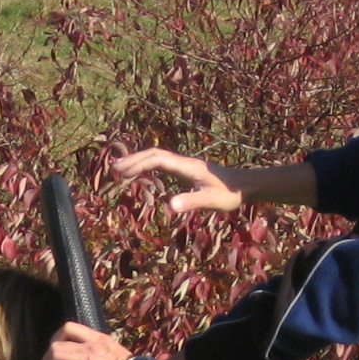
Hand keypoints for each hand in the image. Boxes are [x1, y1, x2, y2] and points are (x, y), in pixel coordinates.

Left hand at [39, 321, 135, 359]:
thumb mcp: (113, 350)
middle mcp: (91, 345)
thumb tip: (84, 355)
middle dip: (45, 359)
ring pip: (55, 356)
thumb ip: (98, 348)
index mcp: (97, 337)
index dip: (54, 338)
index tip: (52, 351)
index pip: (68, 327)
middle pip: (56, 343)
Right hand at [113, 146, 244, 214]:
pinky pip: (163, 163)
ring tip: (120, 169)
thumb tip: (169, 205)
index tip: (122, 172)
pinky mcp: (187, 170)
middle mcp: (184, 162)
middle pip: (154, 154)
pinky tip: (141, 172)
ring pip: (157, 156)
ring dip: (138, 160)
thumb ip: (192, 202)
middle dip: (133, 159)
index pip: (158, 159)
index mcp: (188, 167)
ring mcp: (185, 165)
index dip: (139, 164)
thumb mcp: (212, 201)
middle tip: (113, 168)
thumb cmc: (230, 194)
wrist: (246, 185)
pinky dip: (148, 165)